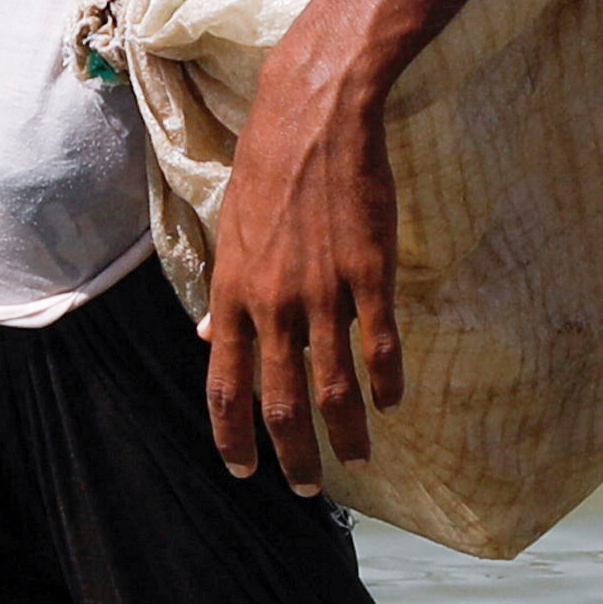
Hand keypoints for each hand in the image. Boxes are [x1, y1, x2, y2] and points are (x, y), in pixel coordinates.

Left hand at [200, 66, 403, 489]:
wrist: (314, 116)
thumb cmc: (268, 168)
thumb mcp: (232, 231)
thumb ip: (227, 292)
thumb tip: (211, 334)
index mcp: (233, 295)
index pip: (224, 386)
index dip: (232, 437)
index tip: (244, 472)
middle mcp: (273, 305)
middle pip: (279, 404)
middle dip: (294, 456)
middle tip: (309, 487)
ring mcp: (322, 293)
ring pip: (333, 388)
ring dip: (346, 433)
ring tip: (357, 457)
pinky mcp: (368, 275)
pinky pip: (379, 347)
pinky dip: (386, 383)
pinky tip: (392, 403)